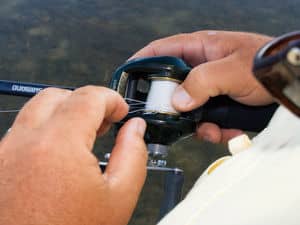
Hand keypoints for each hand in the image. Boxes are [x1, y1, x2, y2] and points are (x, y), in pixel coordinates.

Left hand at [0, 86, 146, 224]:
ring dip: (64, 114)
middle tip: (104, 122)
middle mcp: (23, 143)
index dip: (111, 98)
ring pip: (36, 111)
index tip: (121, 111)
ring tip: (83, 138)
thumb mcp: (119, 198)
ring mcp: (4, 154)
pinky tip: (60, 155)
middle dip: (86, 102)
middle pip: (58, 96)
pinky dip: (45, 131)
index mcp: (58, 145)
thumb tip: (135, 129)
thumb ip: (133, 153)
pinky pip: (22, 133)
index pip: (87, 97)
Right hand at [131, 30, 273, 142]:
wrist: (291, 83)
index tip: (127, 75)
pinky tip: (224, 130)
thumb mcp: (231, 71)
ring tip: (210, 129)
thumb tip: (177, 102)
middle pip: (170, 84)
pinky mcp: (219, 102)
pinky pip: (206, 118)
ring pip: (188, 107)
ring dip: (194, 123)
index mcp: (200, 48)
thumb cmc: (265, 66)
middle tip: (169, 117)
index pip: (161, 50)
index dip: (141, 60)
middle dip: (170, 104)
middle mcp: (201, 67)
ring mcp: (209, 86)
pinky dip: (212, 128)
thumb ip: (200, 83)